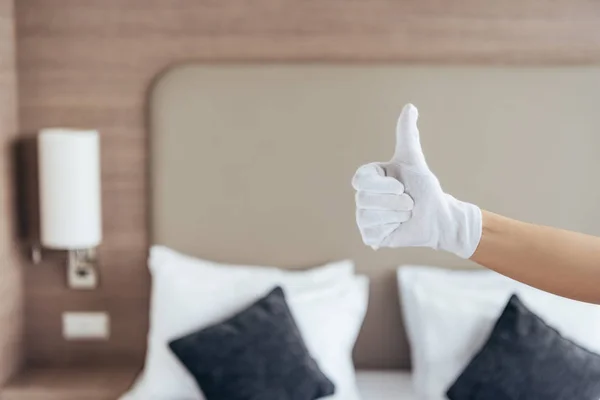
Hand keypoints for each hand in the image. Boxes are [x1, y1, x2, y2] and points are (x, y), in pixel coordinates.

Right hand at [351, 104, 481, 257]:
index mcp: (369, 179)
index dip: (382, 186)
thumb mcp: (414, 160)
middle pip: (364, 199)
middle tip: (409, 202)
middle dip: (394, 201)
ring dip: (395, 216)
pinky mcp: (370, 236)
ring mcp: (364, 217)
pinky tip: (398, 228)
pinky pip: (371, 233)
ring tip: (405, 215)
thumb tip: (410, 107)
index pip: (361, 180)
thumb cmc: (425, 188)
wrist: (438, 218)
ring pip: (368, 217)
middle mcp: (363, 197)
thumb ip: (407, 135)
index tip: (401, 185)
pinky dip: (391, 230)